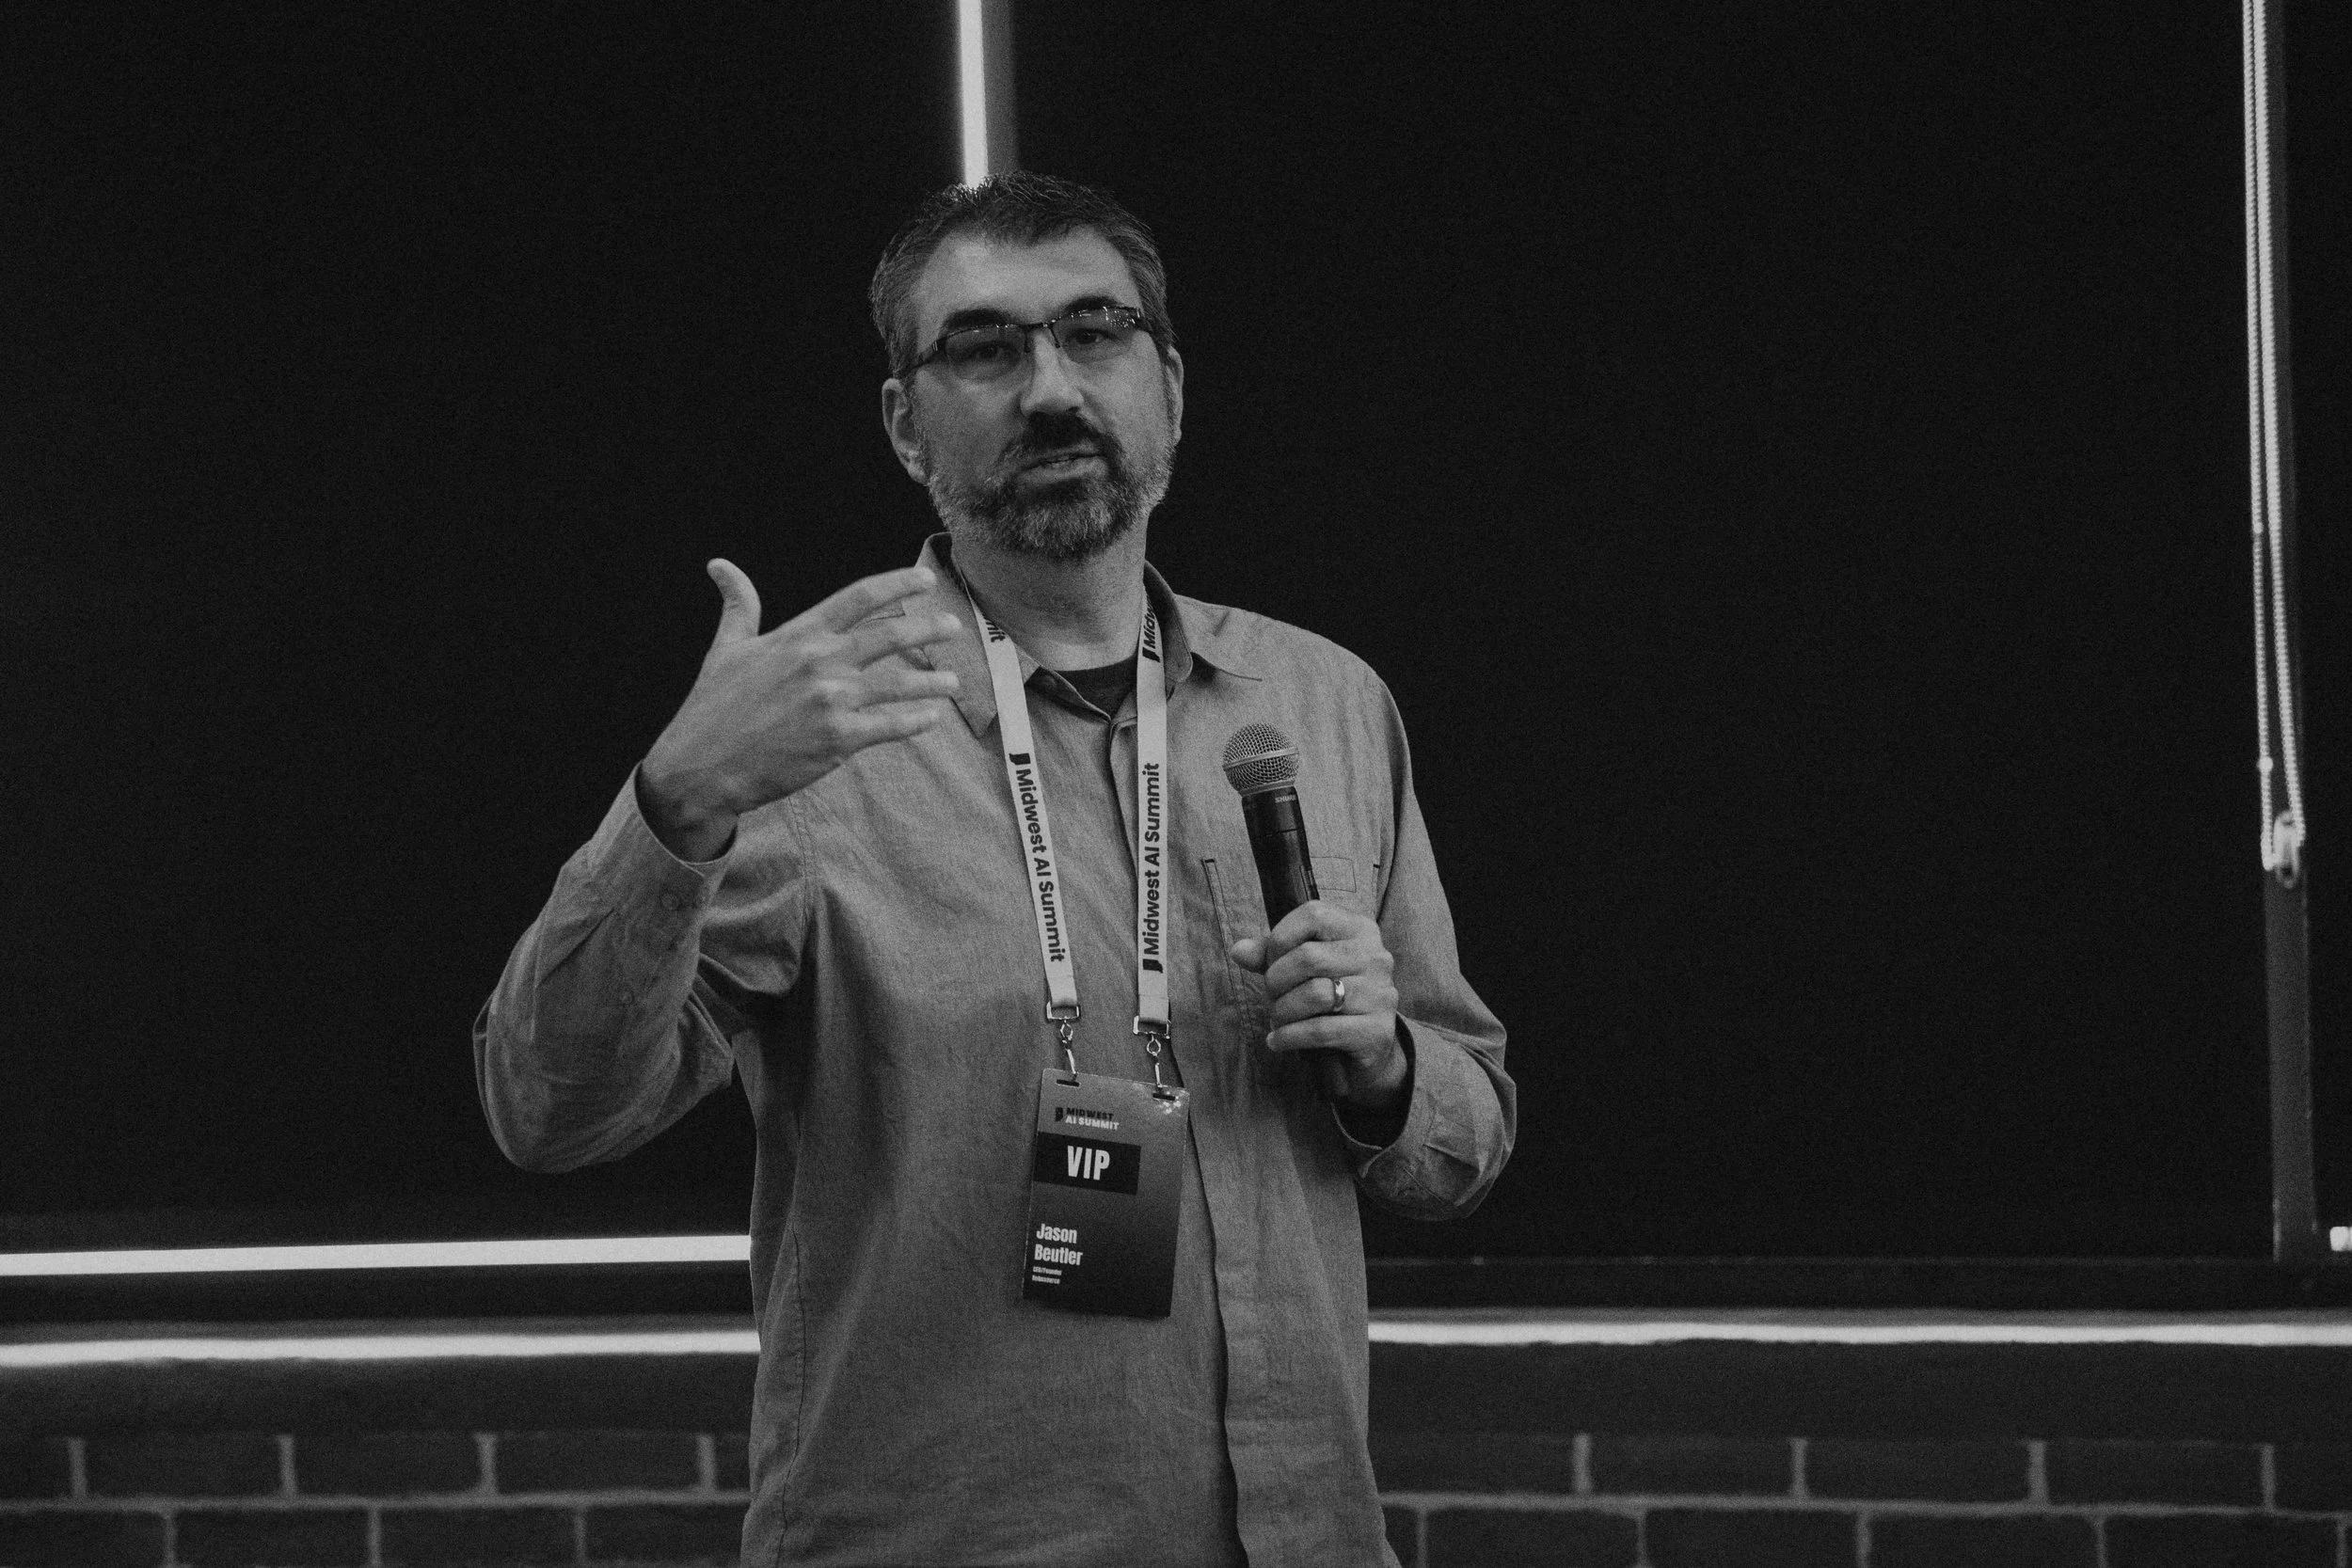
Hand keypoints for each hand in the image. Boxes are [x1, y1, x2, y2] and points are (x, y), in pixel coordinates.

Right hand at [637, 559, 963, 858]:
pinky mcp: (838, 739)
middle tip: (954, 627)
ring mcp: (831, 701)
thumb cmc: (713, 707)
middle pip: (890, 635)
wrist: (702, 766)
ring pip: (899, 682)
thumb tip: (720, 566)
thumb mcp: (726, 649)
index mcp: (798, 635)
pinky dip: (916, 720)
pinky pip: (891, 725)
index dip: (898, 585)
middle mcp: (820, 662)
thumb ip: (738, 606)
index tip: (925, 582)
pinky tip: (931, 717)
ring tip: (953, 681)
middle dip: (929, 628)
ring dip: (932, 680)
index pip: (859, 598)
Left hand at [1229, 901, 1407, 1109]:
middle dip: (1276, 981)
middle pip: (1309, 957)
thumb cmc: (1332, 995)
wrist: (1370, 1044)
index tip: (1270, 962)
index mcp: (1360, 929)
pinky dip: (1290, 1037)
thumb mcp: (1304, 968)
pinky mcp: (1376, 1030)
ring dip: (1282, 1011)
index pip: (1313, 915)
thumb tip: (1239, 951)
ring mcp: (1380, 994)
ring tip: (1276, 1019)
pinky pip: (1322, 1030)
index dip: (1280, 938)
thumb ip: (1272, 955)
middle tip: (1270, 997)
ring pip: (1315, 995)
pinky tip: (1277, 1041)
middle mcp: (1376, 957)